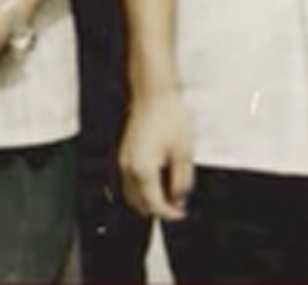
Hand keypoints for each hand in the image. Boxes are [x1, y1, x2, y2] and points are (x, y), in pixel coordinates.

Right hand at [119, 89, 195, 220]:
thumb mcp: (183, 152)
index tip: (181, 214)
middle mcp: (128, 168)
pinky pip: (129, 181)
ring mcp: (124, 160)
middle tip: (175, 208)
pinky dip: (140, 188)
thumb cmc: (167, 116)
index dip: (170, 214)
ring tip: (167, 197)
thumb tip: (180, 199)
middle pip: (139, 204)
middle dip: (157, 210)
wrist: (154, 94)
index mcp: (142, 170)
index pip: (155, 205)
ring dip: (147, 201)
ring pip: (131, 194)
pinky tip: (155, 182)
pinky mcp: (125, 153)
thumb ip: (182, 181)